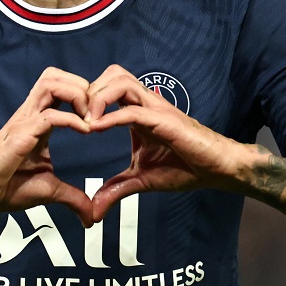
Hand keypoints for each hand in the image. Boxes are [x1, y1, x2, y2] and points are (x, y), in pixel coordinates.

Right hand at [0, 68, 94, 226]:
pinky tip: (85, 131)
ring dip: (77, 95)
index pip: (60, 87)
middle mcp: (31, 114)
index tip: (101, 117)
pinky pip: (49, 115)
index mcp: (39, 121)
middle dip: (82, 86)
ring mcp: (24, 121)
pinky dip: (72, 119)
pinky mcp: (20, 135)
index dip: (84, 95)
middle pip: (55, 75)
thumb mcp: (49, 191)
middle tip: (97, 112)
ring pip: (50, 83)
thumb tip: (92, 218)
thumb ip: (73, 198)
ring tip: (91, 118)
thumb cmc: (6, 187)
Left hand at [85, 64, 250, 221]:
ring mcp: (155, 108)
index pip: (107, 88)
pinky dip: (112, 116)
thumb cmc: (185, 168)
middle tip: (75, 115)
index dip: (86, 98)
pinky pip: (133, 110)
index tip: (69, 118)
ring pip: (120, 81)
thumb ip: (116, 189)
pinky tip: (96, 128)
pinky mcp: (164, 119)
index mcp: (137, 111)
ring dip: (98, 97)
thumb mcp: (141, 179)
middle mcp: (145, 103)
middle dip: (89, 90)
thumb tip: (94, 211)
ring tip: (85, 121)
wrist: (216, 170)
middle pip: (111, 74)